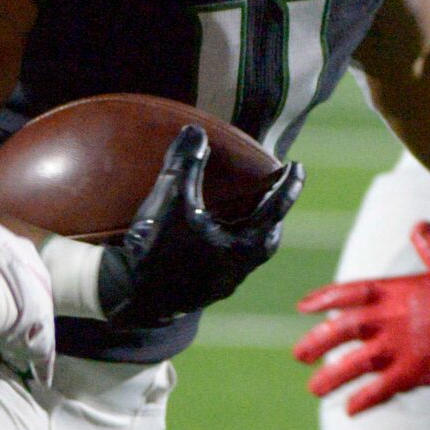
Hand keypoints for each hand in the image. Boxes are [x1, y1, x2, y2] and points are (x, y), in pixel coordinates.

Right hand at [0, 189, 55, 378]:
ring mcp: (42, 310)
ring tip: (16, 338)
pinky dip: (43, 364)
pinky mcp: (40, 337)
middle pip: (30, 291)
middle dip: (18, 299)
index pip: (19, 259)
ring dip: (29, 329)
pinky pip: (43, 352)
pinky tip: (43, 377)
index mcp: (26, 254)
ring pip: (38, 321)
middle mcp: (40, 281)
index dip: (3, 268)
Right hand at [97, 126, 302, 326]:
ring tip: (246, 212)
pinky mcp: (204, 290)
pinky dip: (230, 243)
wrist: (132, 298)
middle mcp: (238, 268)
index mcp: (241, 246)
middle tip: (274, 191)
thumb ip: (185, 165)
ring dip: (252, 229)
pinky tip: (213, 237)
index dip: (289, 184)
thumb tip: (195, 132)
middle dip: (273, 212)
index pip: (275, 209)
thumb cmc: (157, 250)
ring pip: (248, 252)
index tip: (298, 166)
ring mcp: (222, 283)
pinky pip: (228, 262)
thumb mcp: (171, 200)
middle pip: (267, 236)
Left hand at [294, 222, 429, 414]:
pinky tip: (350, 410)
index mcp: (392, 291)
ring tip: (315, 389)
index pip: (346, 292)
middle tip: (299, 355)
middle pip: (339, 331)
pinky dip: (363, 400)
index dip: (322, 299)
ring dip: (331, 378)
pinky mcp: (412, 373)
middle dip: (315, 342)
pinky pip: (379, 390)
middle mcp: (386, 319)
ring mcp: (397, 348)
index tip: (303, 307)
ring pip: (352, 365)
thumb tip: (422, 227)